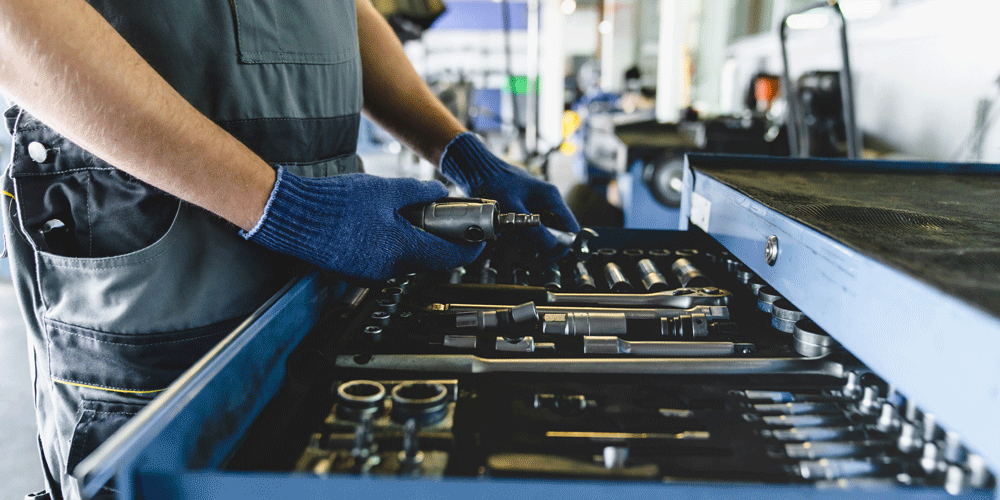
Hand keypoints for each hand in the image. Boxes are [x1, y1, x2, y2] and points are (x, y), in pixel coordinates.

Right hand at [243, 168, 484, 282]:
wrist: (292, 217)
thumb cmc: (333, 204)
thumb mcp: (385, 189)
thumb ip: (419, 193)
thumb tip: (439, 192)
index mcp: (400, 249)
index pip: (449, 257)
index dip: (469, 247)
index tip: (478, 238)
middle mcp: (389, 269)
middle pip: (428, 258)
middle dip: (437, 237)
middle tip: (437, 213)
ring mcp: (371, 274)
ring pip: (406, 258)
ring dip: (411, 239)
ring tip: (398, 212)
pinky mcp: (357, 271)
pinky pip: (385, 259)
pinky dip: (390, 243)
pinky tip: (377, 223)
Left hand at [440, 133, 579, 260]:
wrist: (475, 170)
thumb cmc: (493, 184)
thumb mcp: (514, 210)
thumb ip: (534, 230)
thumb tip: (551, 247)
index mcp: (551, 198)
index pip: (571, 228)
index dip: (563, 246)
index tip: (548, 257)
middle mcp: (547, 202)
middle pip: (555, 234)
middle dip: (539, 245)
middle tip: (522, 249)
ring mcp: (536, 206)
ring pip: (540, 234)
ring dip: (526, 242)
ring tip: (508, 237)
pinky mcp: (524, 209)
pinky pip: (527, 229)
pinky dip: (517, 235)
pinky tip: (504, 233)